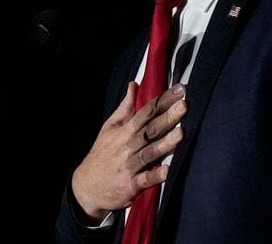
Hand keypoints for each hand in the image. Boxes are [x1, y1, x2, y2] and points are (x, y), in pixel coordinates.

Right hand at [71, 82, 186, 223]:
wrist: (87, 186)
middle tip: (184, 105)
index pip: (147, 112)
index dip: (163, 100)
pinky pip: (144, 180)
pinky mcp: (130, 185)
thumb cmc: (102, 153)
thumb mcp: (109, 127)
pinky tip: (166, 171)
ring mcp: (129, 166)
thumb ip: (125, 108)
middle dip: (168, 117)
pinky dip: (154, 176)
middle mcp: (128, 146)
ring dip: (165, 144)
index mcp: (124, 131)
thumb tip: (134, 84)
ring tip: (181, 133)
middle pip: (150, 130)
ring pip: (149, 153)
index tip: (180, 89)